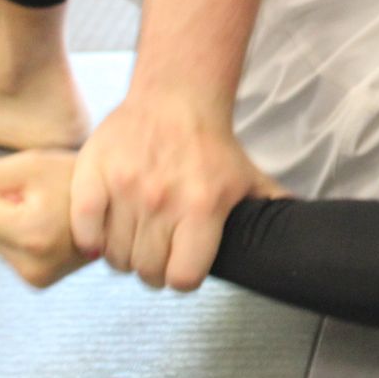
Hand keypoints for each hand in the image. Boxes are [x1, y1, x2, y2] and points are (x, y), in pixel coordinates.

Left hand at [0, 150, 88, 288]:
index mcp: (35, 236)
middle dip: (1, 210)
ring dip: (11, 222)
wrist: (119, 203)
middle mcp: (35, 267)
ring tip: (49, 213)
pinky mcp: (40, 281)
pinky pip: (6, 252)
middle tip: (42, 200)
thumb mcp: (30, 162)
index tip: (29, 189)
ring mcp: (38, 279)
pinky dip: (20, 236)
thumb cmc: (74, 176)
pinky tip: (48, 229)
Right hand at [69, 94, 286, 290]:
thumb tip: (295, 238)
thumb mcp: (250, 179)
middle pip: (148, 271)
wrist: (176, 98)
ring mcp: (126, 190)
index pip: (184, 278)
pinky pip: (84, 230)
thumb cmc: (213, 146)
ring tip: (134, 239)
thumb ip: (270, 211)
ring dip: (123, 256)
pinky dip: (90, 240)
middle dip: (153, 269)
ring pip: (116, 257)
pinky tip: (103, 232)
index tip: (181, 267)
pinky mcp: (93, 176)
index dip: (182, 278)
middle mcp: (164, 202)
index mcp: (204, 208)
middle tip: (156, 253)